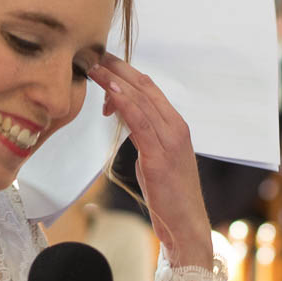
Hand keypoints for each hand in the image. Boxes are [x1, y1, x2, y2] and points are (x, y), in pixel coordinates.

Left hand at [88, 54, 212, 267]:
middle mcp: (176, 128)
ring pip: (141, 101)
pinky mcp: (160, 157)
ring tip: (94, 68)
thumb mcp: (155, 158)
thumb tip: (127, 122)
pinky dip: (125, 105)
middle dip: (118, 69)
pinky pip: (140, 124)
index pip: (149, 89)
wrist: (187, 225)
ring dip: (115, 82)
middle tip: (94, 55)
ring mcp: (170, 141)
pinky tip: (109, 94)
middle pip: (145, 88)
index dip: (126, 71)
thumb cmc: (170, 195)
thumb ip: (144, 137)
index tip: (105, 60)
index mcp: (176, 126)